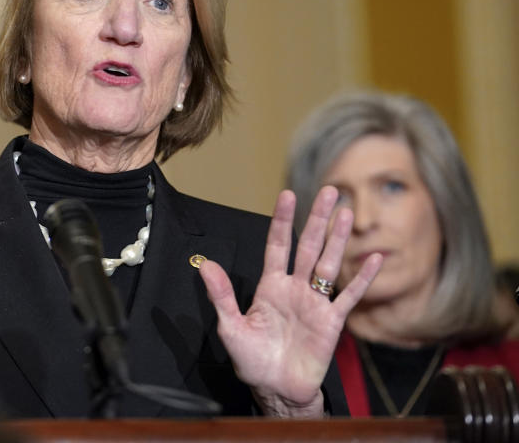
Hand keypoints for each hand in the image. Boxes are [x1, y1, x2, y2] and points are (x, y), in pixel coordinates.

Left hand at [198, 186, 381, 416]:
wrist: (276, 389)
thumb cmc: (253, 360)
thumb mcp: (231, 327)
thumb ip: (221, 296)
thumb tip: (205, 266)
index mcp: (270, 286)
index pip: (278, 245)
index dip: (283, 220)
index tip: (287, 194)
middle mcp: (295, 288)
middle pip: (308, 246)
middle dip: (318, 218)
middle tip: (330, 190)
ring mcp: (315, 303)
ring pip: (329, 263)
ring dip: (339, 239)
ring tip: (347, 213)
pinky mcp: (332, 322)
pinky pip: (349, 296)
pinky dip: (363, 278)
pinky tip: (375, 259)